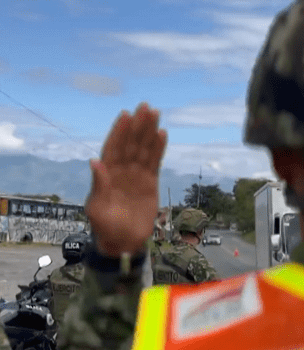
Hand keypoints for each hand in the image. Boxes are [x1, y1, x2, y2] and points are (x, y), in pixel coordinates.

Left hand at [85, 103, 166, 256]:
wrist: (123, 242)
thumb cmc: (105, 227)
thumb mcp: (97, 208)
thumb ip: (99, 185)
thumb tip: (95, 162)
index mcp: (106, 174)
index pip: (114, 148)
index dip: (119, 132)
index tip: (126, 115)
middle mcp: (121, 171)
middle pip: (130, 143)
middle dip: (137, 125)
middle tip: (145, 107)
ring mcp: (136, 175)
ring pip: (143, 149)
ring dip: (148, 131)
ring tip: (155, 114)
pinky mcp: (149, 182)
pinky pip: (154, 162)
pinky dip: (158, 148)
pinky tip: (162, 134)